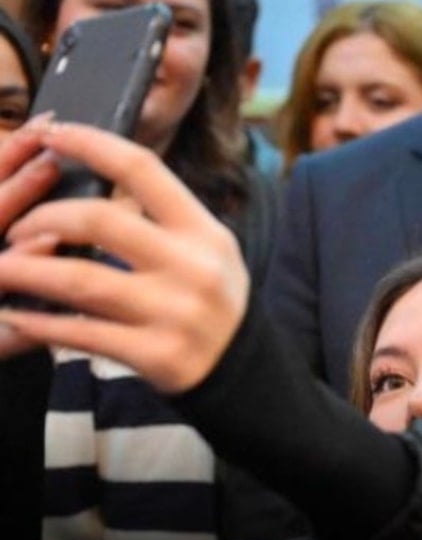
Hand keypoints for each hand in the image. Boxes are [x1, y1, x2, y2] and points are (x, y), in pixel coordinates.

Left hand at [0, 121, 249, 392]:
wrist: (243, 367)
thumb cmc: (210, 298)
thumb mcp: (206, 249)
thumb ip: (160, 218)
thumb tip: (91, 175)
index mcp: (203, 231)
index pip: (142, 169)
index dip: (91, 144)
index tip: (50, 133)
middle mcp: (192, 267)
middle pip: (100, 221)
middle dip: (42, 218)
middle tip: (14, 229)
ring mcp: (174, 313)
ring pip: (79, 281)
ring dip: (24, 272)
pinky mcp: (156, 355)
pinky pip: (81, 334)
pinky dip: (39, 325)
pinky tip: (18, 318)